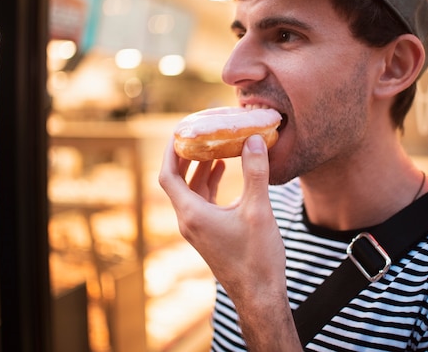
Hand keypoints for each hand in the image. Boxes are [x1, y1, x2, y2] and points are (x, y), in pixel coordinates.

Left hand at [159, 135, 301, 350]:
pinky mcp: (209, 234)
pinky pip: (202, 202)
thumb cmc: (257, 258)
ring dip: (200, 170)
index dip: (170, 151)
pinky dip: (209, 184)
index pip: (168, 176)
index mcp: (192, 215)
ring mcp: (198, 229)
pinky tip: (224, 172)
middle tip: (198, 133)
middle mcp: (189, 221)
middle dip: (186, 156)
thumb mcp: (258, 210)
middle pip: (177, 181)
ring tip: (215, 147)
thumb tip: (252, 140)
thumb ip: (255, 173)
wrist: (260, 296)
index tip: (180, 131)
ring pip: (190, 192)